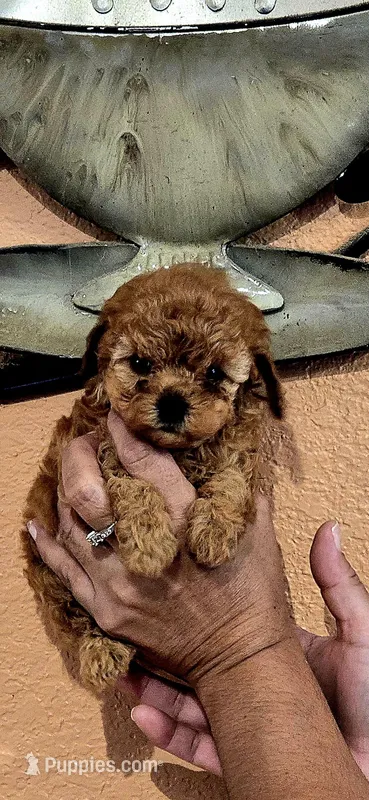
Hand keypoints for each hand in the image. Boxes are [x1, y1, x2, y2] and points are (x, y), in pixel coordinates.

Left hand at [27, 410, 291, 684]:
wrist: (239, 658)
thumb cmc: (252, 592)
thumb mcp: (257, 531)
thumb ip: (240, 487)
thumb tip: (234, 451)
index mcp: (186, 521)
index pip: (141, 461)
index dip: (122, 430)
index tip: (116, 414)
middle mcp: (146, 548)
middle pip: (89, 489)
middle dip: (79, 455)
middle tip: (85, 441)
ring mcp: (120, 582)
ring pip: (70, 524)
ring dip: (64, 490)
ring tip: (70, 472)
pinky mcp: (107, 610)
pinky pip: (64, 571)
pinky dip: (47, 543)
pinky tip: (37, 524)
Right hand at [120, 522, 368, 780]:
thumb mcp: (361, 635)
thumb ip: (340, 587)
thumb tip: (330, 528)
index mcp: (281, 653)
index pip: (230, 628)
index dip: (199, 613)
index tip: (170, 591)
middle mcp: (259, 686)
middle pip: (201, 665)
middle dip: (163, 652)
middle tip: (131, 630)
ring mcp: (250, 724)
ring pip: (190, 707)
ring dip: (156, 692)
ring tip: (125, 672)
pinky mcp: (246, 760)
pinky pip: (200, 750)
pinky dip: (169, 735)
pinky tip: (145, 713)